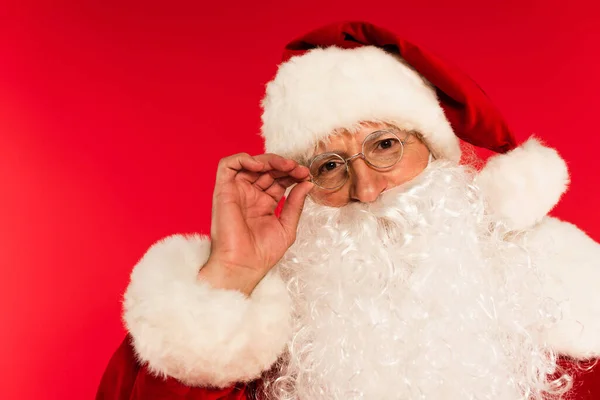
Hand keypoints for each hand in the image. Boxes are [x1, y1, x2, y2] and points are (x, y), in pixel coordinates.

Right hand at [199, 153, 313, 294]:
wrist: (243, 266)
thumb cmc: (261, 254)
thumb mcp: (287, 226)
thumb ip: (295, 204)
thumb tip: (306, 183)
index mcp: (264, 204)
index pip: (278, 179)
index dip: (292, 174)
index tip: (306, 176)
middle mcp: (249, 196)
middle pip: (267, 169)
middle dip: (285, 165)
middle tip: (299, 170)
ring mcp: (236, 192)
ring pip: (250, 163)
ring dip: (269, 160)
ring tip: (286, 166)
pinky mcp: (223, 190)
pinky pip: (227, 165)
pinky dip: (243, 159)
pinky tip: (261, 166)